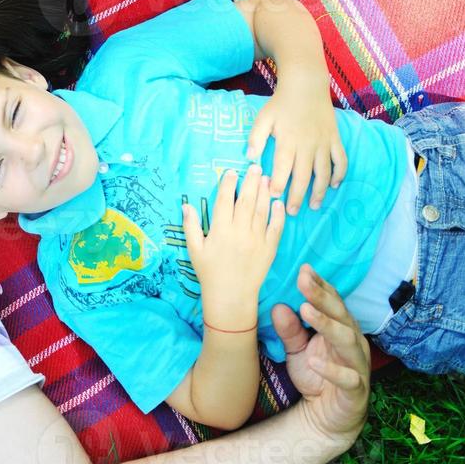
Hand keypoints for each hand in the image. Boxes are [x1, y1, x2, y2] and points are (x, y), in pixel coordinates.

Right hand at [183, 165, 285, 330]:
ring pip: (262, 210)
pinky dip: (278, 214)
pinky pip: (276, 228)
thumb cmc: (209, 273)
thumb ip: (191, 226)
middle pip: (247, 201)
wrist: (231, 296)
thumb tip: (186, 205)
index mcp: (220, 231)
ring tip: (265, 178)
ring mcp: (257, 240)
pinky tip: (278, 203)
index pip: (225, 201)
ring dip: (264, 192)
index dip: (228, 184)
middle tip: (255, 167)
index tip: (231, 172)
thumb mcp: (194, 249)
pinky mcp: (269, 249)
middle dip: (250, 182)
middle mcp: (240, 232)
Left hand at [247, 73, 347, 213]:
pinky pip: (341, 160)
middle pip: (303, 175)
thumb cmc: (281, 103)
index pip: (282, 167)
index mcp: (287, 140)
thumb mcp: (263, 117)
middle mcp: (307, 145)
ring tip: (314, 205)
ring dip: (319, 191)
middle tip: (293, 212)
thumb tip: (249, 158)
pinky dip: (339, 174)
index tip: (273, 197)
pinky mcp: (334, 139)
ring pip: (324, 172)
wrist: (306, 85)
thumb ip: (255, 137)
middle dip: (298, 195)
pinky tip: (334, 185)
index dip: (278, 183)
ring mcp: (324, 143)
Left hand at [272, 264, 369, 449]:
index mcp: (341, 329)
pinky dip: (332, 370)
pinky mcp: (357, 391)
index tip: (303, 268)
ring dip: (328, 325)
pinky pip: (348, 379)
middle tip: (303, 281)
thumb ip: (289, 330)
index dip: (320, 286)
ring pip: (348, 340)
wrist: (328, 417)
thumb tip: (278, 306)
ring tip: (306, 311)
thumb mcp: (296, 351)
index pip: (333, 302)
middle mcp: (353, 343)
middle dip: (323, 297)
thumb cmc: (316, 375)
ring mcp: (357, 366)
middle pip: (342, 315)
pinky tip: (314, 360)